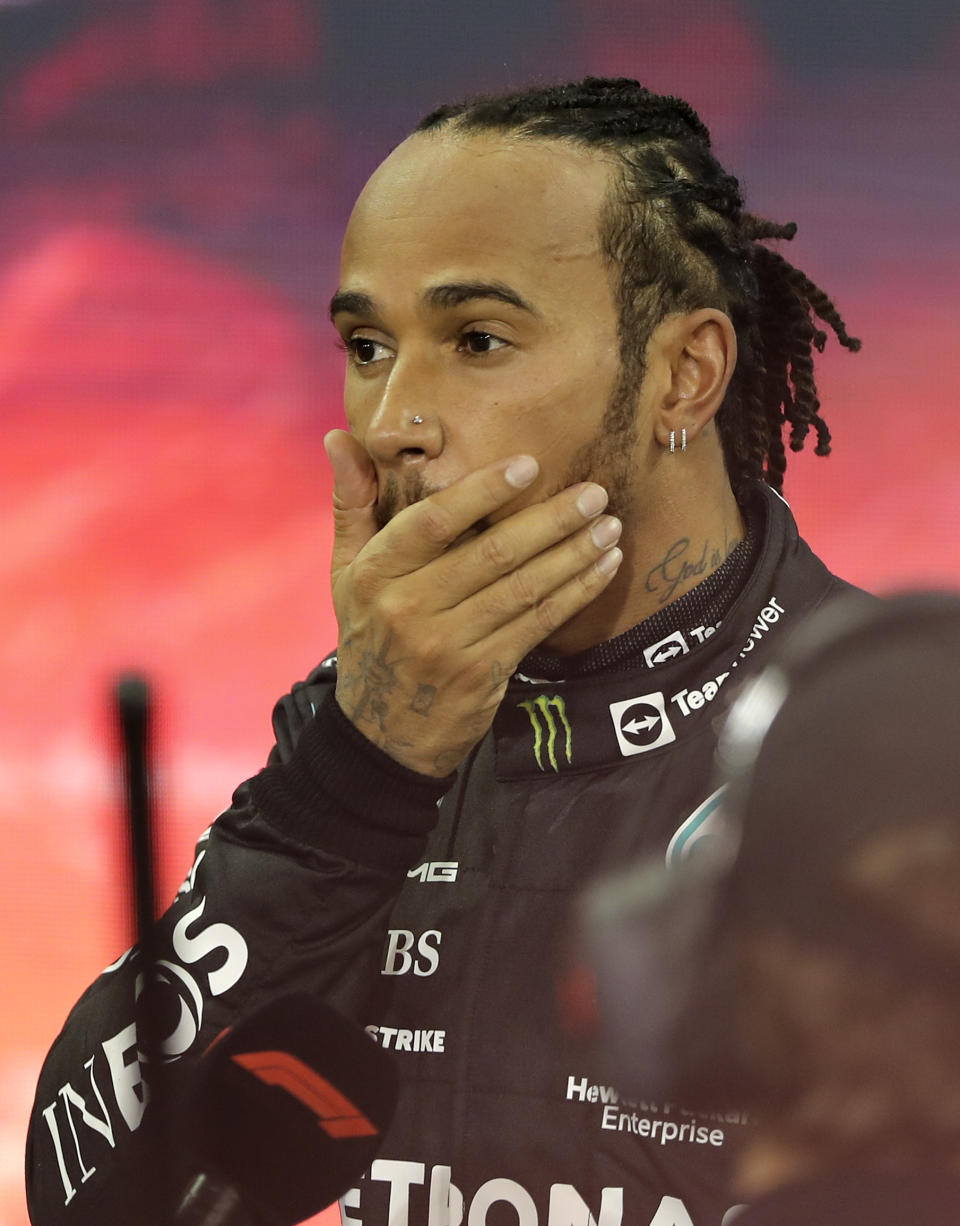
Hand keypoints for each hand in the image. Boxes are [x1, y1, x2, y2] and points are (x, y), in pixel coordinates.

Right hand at [325, 430, 622, 775]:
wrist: (381, 731)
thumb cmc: (370, 634)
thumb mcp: (346, 572)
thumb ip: (351, 503)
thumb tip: (339, 436)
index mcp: (375, 573)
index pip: (433, 522)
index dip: (483, 491)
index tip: (529, 466)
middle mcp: (407, 608)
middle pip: (491, 554)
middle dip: (551, 521)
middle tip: (594, 494)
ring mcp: (446, 646)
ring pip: (522, 589)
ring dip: (573, 556)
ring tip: (610, 527)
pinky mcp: (480, 675)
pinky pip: (536, 625)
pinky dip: (575, 594)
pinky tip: (602, 568)